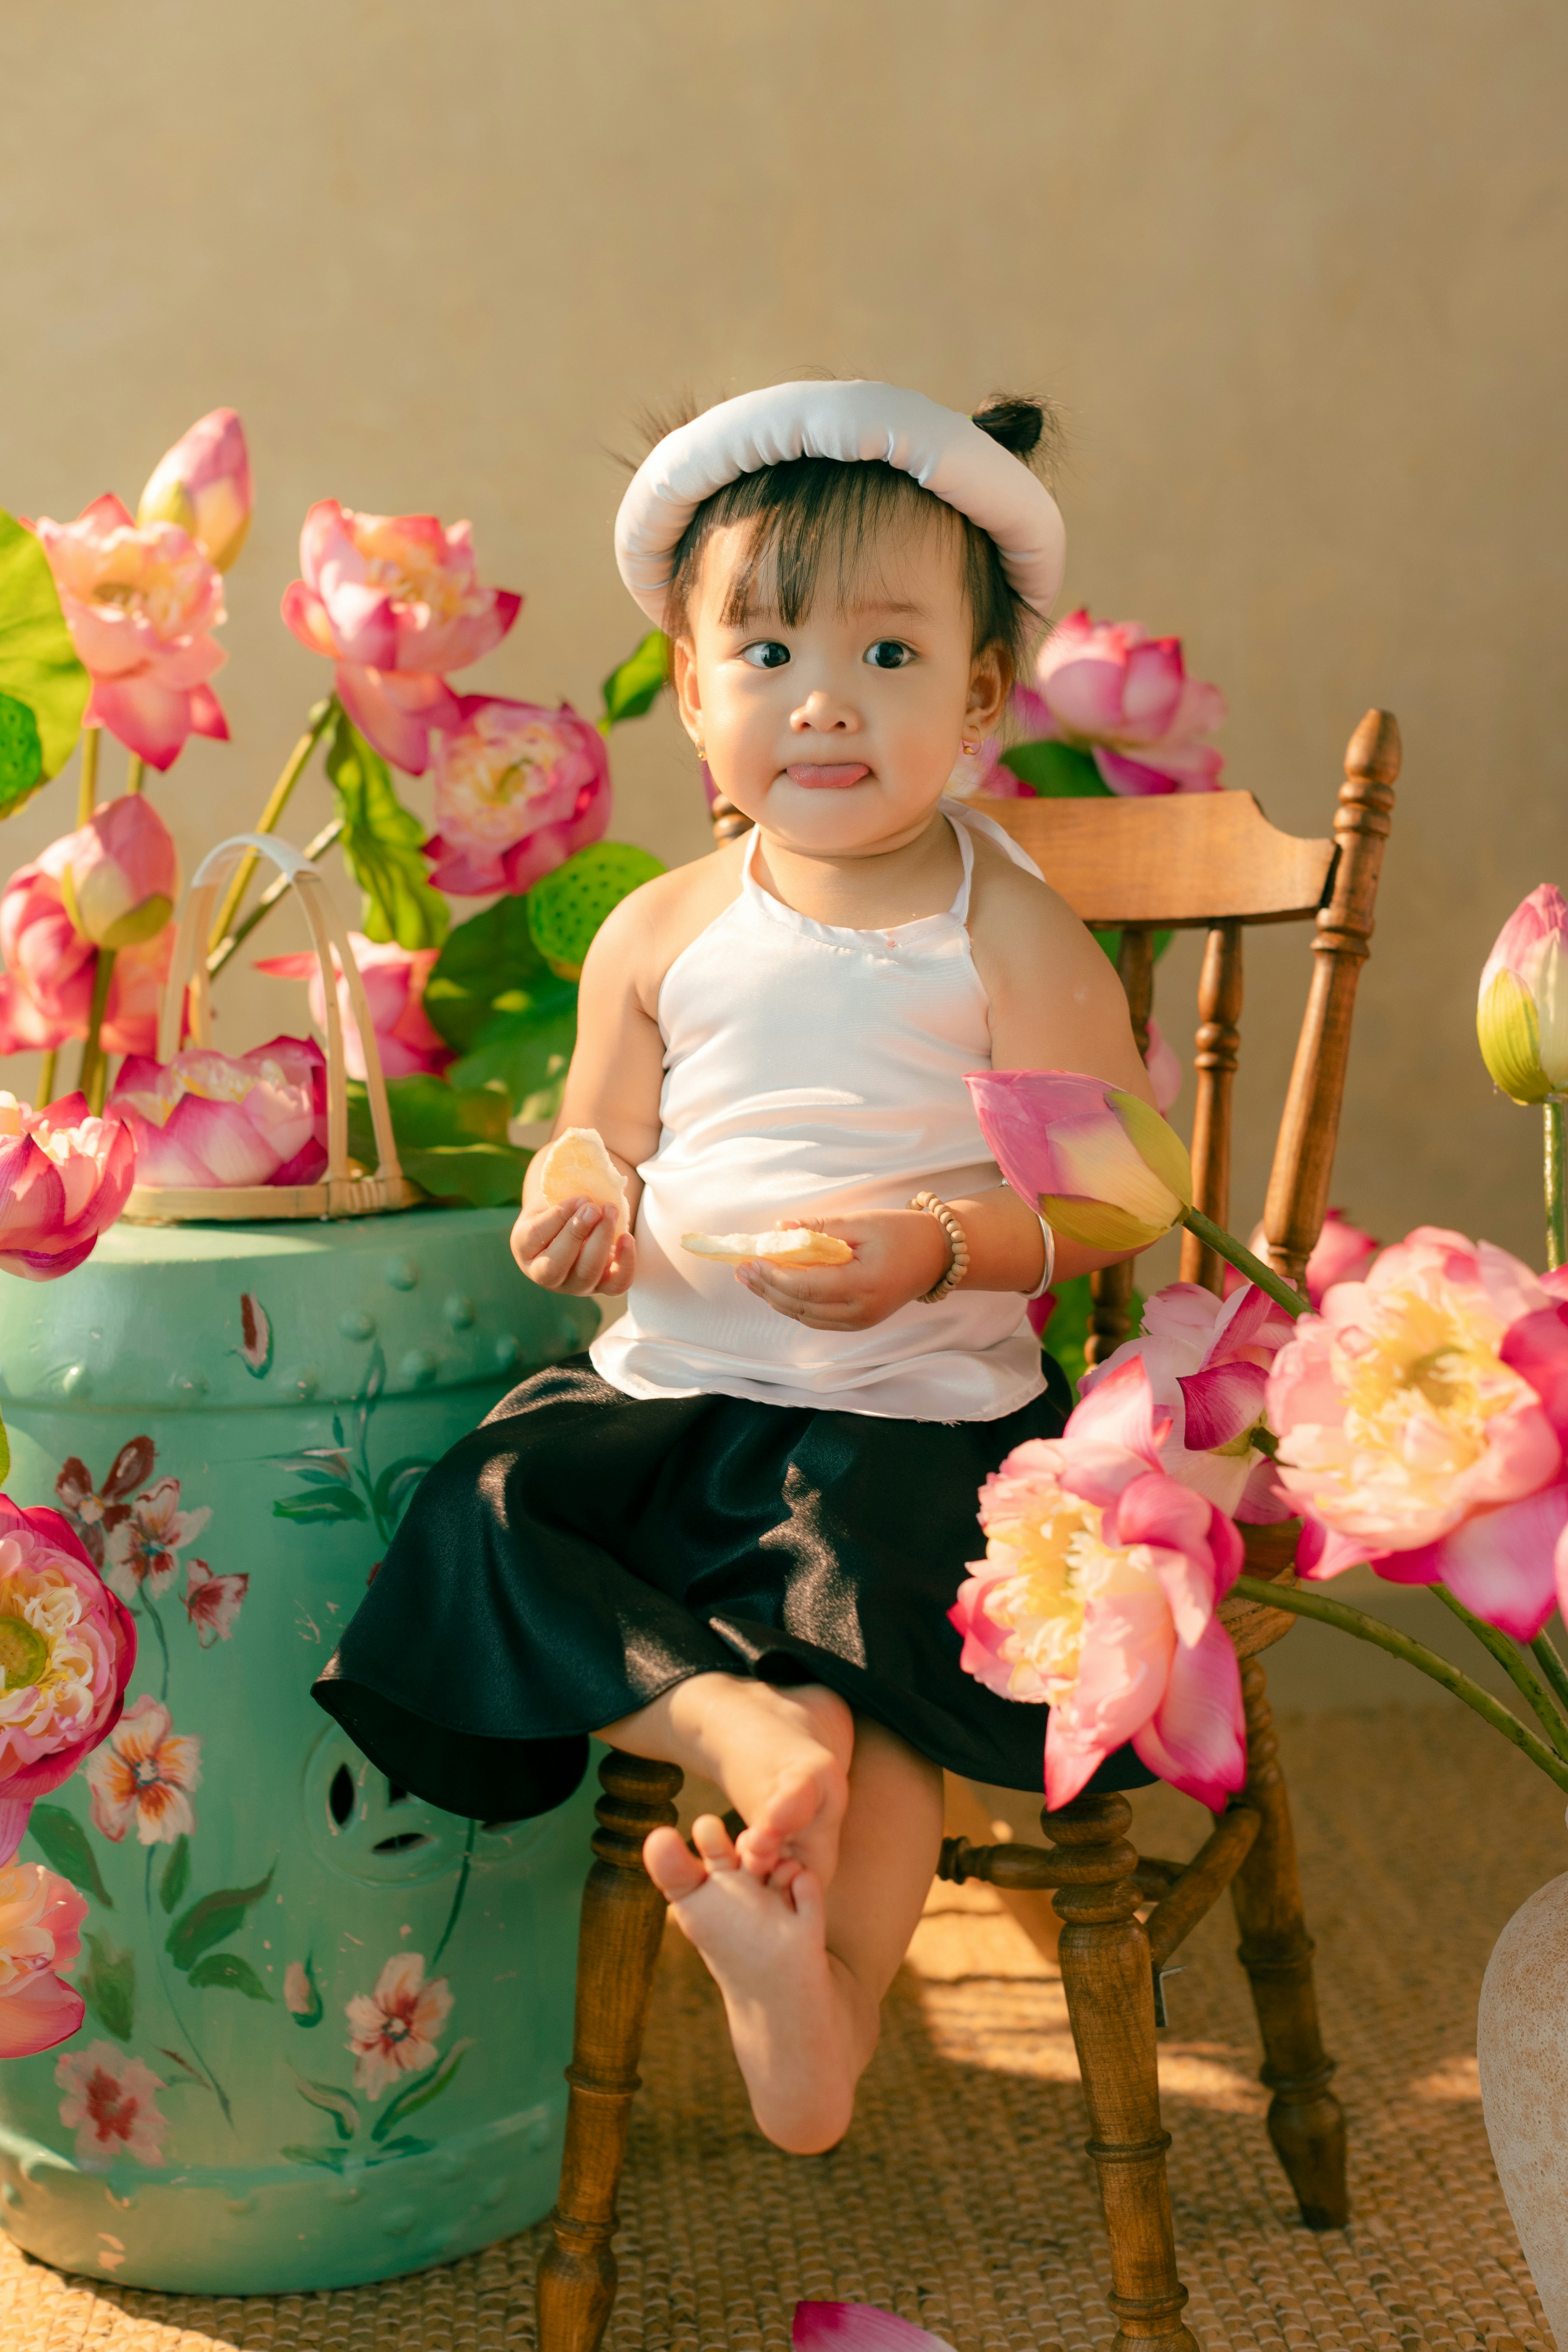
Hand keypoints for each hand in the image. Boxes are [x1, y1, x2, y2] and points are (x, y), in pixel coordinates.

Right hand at [510, 1197, 634, 1296]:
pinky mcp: (602, 1287)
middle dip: (577, 1233)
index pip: (534, 1237)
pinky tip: (627, 1238)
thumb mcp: (551, 1195)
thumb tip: (579, 1179)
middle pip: (556, 1264)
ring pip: (586, 1274)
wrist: (578, 1222)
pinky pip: (616, 1284)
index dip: (557, 1217)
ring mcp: (573, 1284)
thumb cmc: (560, 1204)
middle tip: (594, 1207)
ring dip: (601, 1241)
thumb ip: (558, 1191)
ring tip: (611, 1211)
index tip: (579, 1198)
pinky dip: (625, 1263)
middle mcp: (544, 1273)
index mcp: (524, 1247)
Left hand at [736, 1210, 950, 1331]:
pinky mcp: (859, 1322)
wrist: (938, 1256)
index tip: (751, 1260)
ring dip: (776, 1298)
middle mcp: (861, 1310)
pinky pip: (817, 1318)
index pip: (807, 1286)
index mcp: (864, 1284)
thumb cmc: (903, 1233)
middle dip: (767, 1288)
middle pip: (801, 1306)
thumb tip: (781, 1229)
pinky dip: (794, 1304)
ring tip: (752, 1278)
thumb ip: (820, 1229)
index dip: (774, 1276)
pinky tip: (777, 1288)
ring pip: (805, 1316)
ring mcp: (860, 1320)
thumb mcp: (862, 1223)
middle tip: (742, 1269)